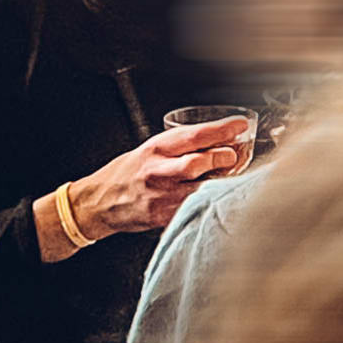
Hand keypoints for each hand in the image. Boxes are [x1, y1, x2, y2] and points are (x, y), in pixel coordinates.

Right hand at [69, 115, 251, 239]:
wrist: (102, 201)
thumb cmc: (130, 171)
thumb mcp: (152, 149)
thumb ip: (182, 146)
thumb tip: (221, 140)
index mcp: (156, 149)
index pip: (194, 135)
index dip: (222, 130)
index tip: (241, 125)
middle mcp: (159, 171)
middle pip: (198, 163)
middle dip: (223, 157)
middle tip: (235, 155)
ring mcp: (161, 196)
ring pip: (200, 188)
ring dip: (221, 181)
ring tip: (230, 176)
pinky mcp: (164, 216)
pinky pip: (194, 207)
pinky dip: (208, 200)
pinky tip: (216, 196)